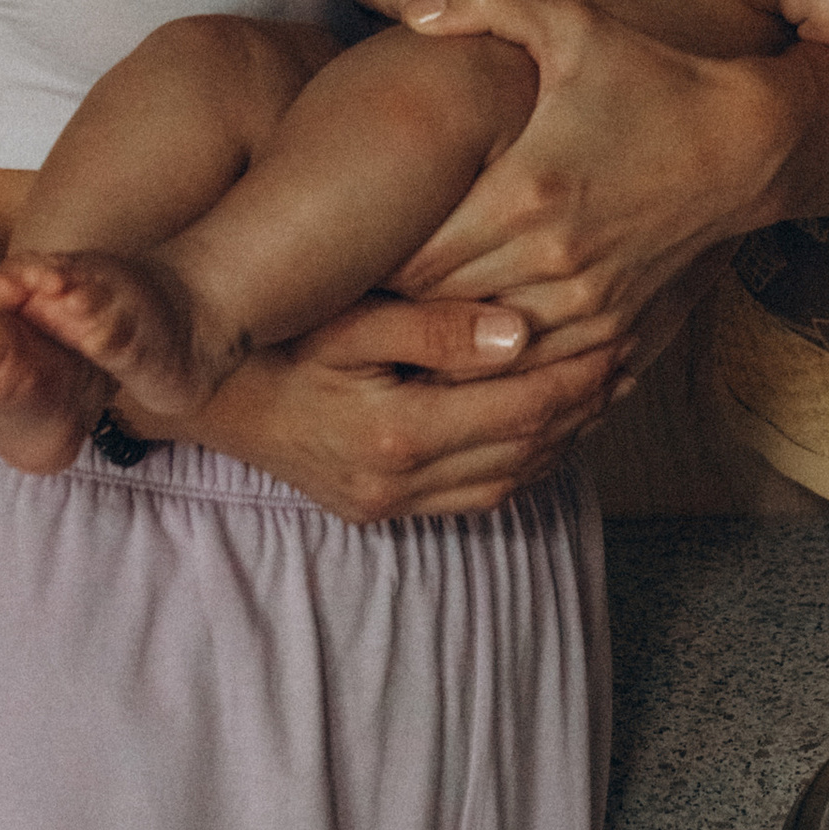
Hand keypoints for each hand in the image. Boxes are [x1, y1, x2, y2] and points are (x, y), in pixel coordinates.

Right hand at [189, 290, 632, 520]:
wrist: (197, 394)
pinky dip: (522, 464)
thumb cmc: (273, 339)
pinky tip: (545, 429)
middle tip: (630, 358)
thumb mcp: (346, 318)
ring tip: (604, 391)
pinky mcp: (378, 511)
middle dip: (583, 406)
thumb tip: (520, 335)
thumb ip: (433, 327)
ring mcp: (388, 504)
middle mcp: (397, 482)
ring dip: (561, 440)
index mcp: (396, 433)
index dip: (578, 376)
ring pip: (509, 482)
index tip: (622, 336)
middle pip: (525, 450)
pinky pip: (475, 498)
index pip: (518, 409)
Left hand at [386, 0, 799, 335]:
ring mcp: (585, 303)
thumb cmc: (652, 79)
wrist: (749, 146)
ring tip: (407, 312)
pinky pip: (534, 368)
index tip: (354, 237)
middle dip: (395, 299)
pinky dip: (500, 354)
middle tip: (361, 281)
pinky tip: (475, 333)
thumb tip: (418, 6)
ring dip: (446, 332)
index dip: (372, 254)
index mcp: (526, 191)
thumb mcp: (575, 22)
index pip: (410, 255)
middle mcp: (551, 259)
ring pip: (481, 347)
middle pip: (435, 308)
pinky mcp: (613, 327)